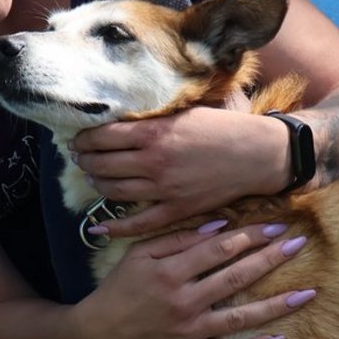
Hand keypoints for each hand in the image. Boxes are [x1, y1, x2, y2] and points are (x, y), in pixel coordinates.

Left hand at [70, 107, 292, 235]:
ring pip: (114, 190)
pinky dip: (115, 228)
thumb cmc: (225, 127)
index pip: (103, 136)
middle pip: (103, 163)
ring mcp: (164, 189)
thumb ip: (154, 116)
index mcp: (155, 131)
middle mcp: (154, 161)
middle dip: (86, 159)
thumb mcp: (186, 111)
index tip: (79, 138)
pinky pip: (138, 223)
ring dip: (97, 183)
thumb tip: (122, 115)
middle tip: (80, 156)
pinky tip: (98, 228)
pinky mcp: (176, 210)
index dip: (85, 138)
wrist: (258, 155)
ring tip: (94, 176)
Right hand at [71, 221, 315, 338]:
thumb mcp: (140, 253)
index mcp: (170, 272)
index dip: (248, 236)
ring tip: (307, 294)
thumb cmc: (123, 286)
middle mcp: (183, 302)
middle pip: (235, 279)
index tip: (275, 225)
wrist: (102, 330)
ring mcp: (189, 331)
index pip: (218, 250)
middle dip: (270, 260)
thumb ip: (177, 238)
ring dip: (276, 306)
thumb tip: (219, 226)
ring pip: (240, 319)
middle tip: (299, 245)